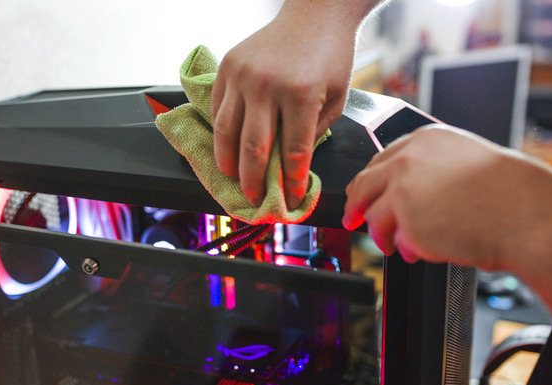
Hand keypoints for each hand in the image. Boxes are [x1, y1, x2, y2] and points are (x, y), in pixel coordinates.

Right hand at [211, 1, 372, 208]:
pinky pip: (217, 109)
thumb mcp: (335, 99)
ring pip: (226, 132)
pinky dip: (220, 133)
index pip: (293, 152)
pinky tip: (226, 147)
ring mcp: (242, 75)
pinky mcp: (227, 67)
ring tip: (231, 179)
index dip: (292, 182)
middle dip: (254, 182)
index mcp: (300, 94)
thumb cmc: (329, 56)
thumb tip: (290, 168)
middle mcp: (266, 84)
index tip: (291, 199)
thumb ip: (313, 134)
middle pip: (253, 149)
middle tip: (254, 199)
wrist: (315, 13)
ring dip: (227, 162)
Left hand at [342, 124, 539, 269]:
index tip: (362, 194)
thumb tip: (406, 188)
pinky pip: (396, 241)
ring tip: (394, 246)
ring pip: (374, 217)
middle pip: (363, 185)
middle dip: (356, 206)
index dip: (370, 182)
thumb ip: (431, 168)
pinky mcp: (407, 223)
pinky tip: (420, 251)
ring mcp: (404, 192)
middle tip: (353, 219)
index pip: (381, 160)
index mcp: (424, 141)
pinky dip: (405, 249)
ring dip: (381, 235)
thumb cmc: (509, 192)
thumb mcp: (465, 160)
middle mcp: (408, 162)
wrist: (526, 214)